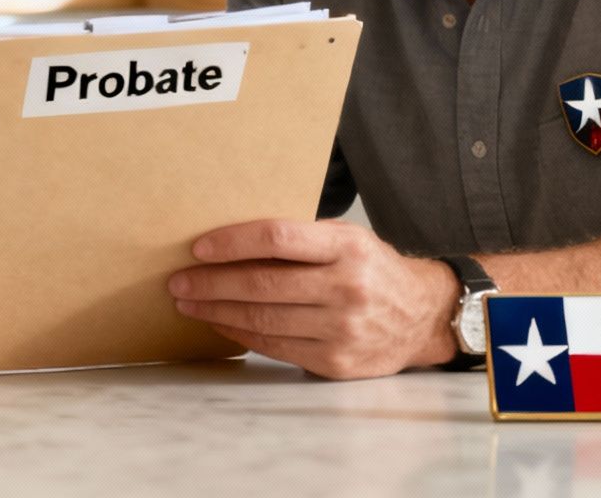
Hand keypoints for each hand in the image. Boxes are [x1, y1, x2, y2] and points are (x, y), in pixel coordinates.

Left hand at [167, 219, 458, 379]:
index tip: (199, 247)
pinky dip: (240, 333)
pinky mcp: (335, 361)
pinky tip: (220, 321)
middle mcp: (346, 288)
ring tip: (188, 302)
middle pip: (264, 284)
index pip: (279, 238)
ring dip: (216, 310)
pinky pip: (275, 347)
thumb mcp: (347, 240)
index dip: (233, 242)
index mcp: (347, 247)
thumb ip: (302, 240)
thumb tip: (231, 239)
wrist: (422, 317)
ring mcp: (342, 329)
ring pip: (263, 320)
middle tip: (178, 280)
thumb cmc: (373, 270)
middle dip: (212, 282)